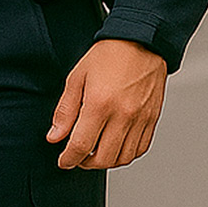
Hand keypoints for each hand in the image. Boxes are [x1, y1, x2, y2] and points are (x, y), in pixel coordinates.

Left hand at [47, 39, 167, 169]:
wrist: (141, 43)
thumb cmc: (108, 56)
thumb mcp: (76, 78)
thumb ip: (65, 111)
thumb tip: (55, 136)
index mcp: (100, 104)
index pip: (82, 145)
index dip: (69, 159)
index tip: (63, 161)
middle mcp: (123, 115)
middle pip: (103, 158)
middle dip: (86, 163)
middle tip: (77, 157)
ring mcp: (141, 119)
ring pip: (123, 158)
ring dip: (106, 162)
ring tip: (94, 153)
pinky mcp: (152, 119)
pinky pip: (140, 149)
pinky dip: (125, 155)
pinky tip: (114, 146)